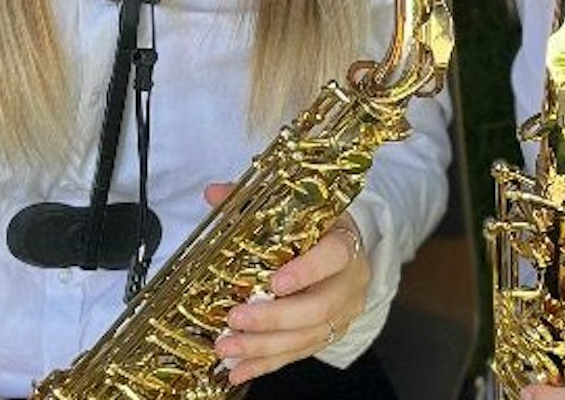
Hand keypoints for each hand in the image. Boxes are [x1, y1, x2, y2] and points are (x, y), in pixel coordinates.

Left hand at [202, 182, 371, 386]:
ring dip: (264, 347)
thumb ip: (253, 203)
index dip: (306, 271)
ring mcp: (343, 313)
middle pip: (319, 307)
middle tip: (235, 319)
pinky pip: (299, 355)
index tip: (274, 282)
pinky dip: (267, 365)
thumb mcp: (294, 211)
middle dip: (274, 318)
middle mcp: (350, 281)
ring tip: (227, 348)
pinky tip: (238, 371)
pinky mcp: (329, 335)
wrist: (346, 253)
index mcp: (345, 242)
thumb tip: (213, 192)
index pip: (334, 256)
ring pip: (307, 336)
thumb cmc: (316, 229)